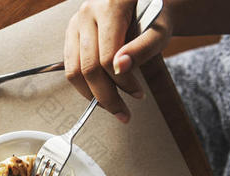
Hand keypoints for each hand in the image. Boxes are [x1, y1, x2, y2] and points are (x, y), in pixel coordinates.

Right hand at [64, 0, 172, 122]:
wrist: (142, 4)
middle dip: (105, 96)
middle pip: (88, 67)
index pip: (107, 57)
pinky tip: (100, 92)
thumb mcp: (159, 30)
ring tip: (110, 105)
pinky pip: (70, 68)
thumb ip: (143, 48)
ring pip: (74, 71)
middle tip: (122, 112)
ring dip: (91, 94)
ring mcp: (75, 24)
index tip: (137, 94)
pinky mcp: (71, 35)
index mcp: (110, 7)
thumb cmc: (153, 16)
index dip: (122, 82)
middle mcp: (87, 13)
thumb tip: (120, 68)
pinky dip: (84, 85)